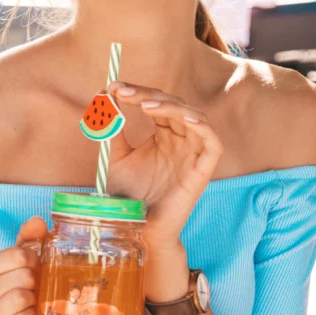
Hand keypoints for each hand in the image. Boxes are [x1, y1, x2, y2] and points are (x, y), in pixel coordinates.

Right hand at [0, 218, 44, 314]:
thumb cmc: (15, 297)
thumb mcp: (18, 267)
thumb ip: (27, 241)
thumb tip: (38, 220)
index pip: (16, 255)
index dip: (34, 260)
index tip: (34, 269)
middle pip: (21, 276)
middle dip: (36, 282)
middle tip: (35, 290)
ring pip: (20, 298)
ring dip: (35, 301)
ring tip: (32, 305)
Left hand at [107, 81, 223, 252]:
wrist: (137, 228)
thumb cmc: (128, 196)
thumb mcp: (114, 157)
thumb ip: (112, 128)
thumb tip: (102, 94)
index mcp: (162, 135)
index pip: (155, 102)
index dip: (136, 91)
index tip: (112, 87)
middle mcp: (180, 140)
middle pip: (172, 104)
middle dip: (147, 94)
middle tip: (122, 92)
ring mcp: (193, 154)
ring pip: (193, 117)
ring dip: (170, 106)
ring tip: (145, 105)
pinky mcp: (204, 170)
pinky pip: (213, 143)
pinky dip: (202, 127)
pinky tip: (184, 119)